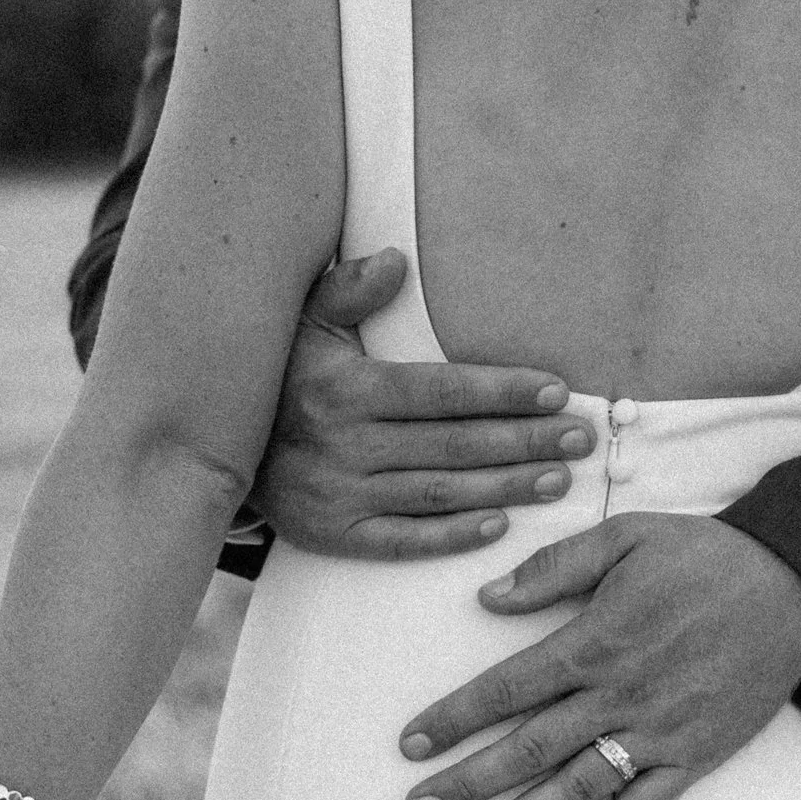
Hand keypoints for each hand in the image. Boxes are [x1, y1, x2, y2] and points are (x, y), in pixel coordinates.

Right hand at [251, 250, 597, 559]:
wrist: (219, 447)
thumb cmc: (280, 376)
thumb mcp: (304, 322)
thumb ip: (349, 288)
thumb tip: (397, 259)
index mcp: (346, 389)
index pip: (442, 391)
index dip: (503, 391)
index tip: (558, 391)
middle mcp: (346, 444)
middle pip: (453, 444)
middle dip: (523, 440)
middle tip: (581, 438)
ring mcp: (340, 494)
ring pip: (438, 492)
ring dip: (505, 487)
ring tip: (559, 480)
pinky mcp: (334, 535)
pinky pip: (403, 540)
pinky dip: (451, 536)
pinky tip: (499, 526)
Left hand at [396, 513, 800, 799]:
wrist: (795, 587)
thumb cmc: (705, 557)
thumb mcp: (627, 536)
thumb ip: (554, 566)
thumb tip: (489, 597)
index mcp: (595, 639)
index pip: (507, 687)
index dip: (454, 718)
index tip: (411, 745)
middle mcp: (620, 693)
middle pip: (529, 747)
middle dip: (468, 781)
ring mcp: (658, 731)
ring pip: (578, 786)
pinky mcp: (695, 756)